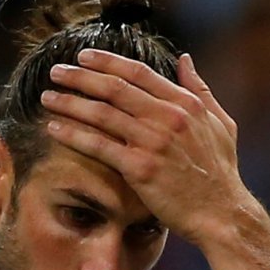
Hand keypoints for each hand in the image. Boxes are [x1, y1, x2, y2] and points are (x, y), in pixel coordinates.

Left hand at [41, 48, 247, 247]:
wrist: (221, 214)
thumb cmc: (221, 172)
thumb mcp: (220, 123)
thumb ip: (200, 90)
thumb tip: (184, 59)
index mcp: (185, 104)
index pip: (138, 73)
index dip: (107, 61)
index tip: (84, 56)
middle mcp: (168, 118)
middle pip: (114, 88)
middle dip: (80, 76)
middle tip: (56, 71)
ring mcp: (153, 142)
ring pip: (102, 114)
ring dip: (70, 103)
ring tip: (47, 97)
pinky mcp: (140, 168)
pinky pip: (98, 146)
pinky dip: (73, 134)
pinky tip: (54, 128)